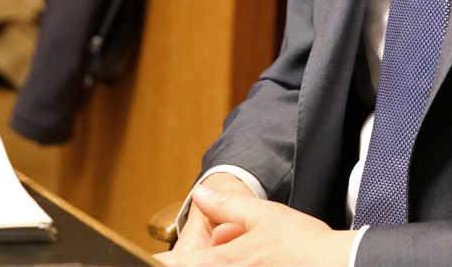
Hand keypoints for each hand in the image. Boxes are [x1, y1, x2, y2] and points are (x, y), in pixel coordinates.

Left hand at [156, 179, 355, 265]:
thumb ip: (229, 206)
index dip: (160, 261)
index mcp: (222, 261)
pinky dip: (241, 261)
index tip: (147, 257)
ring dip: (218, 256)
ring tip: (257, 247)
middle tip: (214, 244)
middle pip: (196, 265)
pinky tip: (260, 255)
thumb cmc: (303, 248)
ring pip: (215, 266)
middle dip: (197, 255)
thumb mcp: (265, 216)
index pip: (176, 265)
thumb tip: (203, 193)